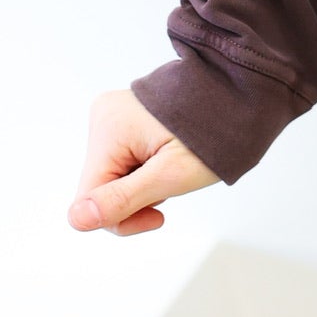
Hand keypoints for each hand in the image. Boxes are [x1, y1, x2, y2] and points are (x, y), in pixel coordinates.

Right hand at [68, 88, 219, 235]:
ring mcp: (113, 116)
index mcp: (109, 129)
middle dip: (136, 199)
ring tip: (173, 166)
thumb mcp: (171, 175)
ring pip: (113, 178)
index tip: (157, 217)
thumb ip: (123, 199)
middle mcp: (103, 117)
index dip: (122, 219)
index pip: (89, 200)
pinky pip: (123, 161)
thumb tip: (76, 219)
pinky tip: (165, 159)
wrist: (240, 97)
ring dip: (142, 185)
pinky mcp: (124, 119)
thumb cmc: (214, 133)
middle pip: (100, 188)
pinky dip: (144, 170)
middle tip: (171, 185)